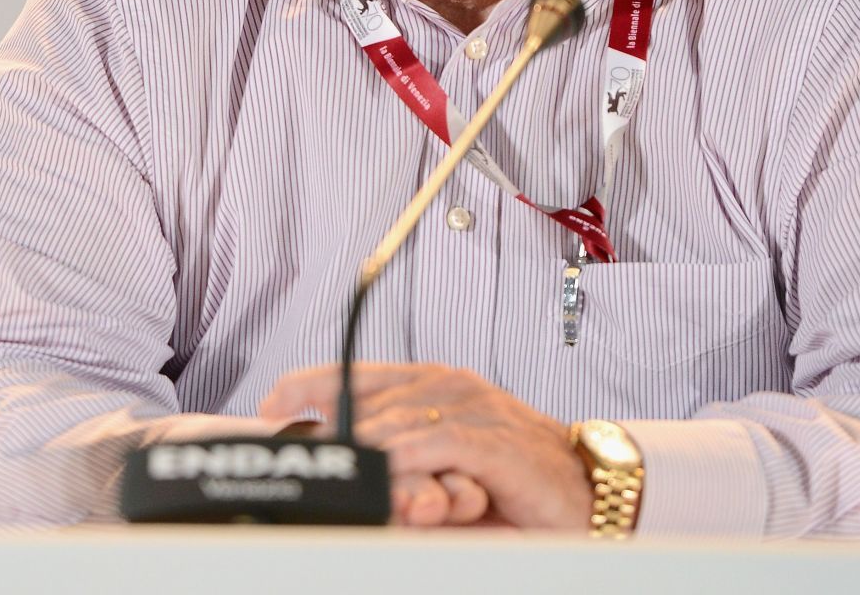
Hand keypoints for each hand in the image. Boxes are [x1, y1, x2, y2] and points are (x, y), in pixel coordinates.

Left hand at [260, 362, 588, 530]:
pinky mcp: (494, 441)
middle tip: (308, 464)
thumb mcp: (442, 461)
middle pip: (368, 403)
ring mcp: (473, 409)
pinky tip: (385, 471)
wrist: (586, 487)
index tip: (273, 403)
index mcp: (432, 382)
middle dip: (334, 438)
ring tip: (337, 474)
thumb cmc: (514, 475)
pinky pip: (438, 444)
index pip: (356, 372)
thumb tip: (344, 465)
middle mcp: (449, 385)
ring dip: (366, 455)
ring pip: (398, 422)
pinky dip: (407, 459)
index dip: (310, 384)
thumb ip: (398, 456)